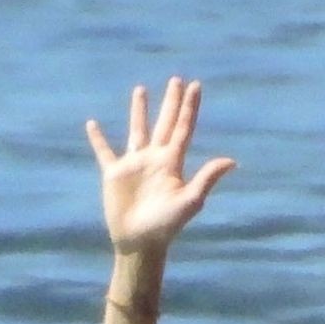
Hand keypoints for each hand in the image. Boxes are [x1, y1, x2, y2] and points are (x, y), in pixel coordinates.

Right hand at [86, 77, 236, 257]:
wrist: (140, 243)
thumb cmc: (166, 226)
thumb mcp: (189, 201)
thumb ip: (207, 179)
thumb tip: (232, 161)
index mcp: (173, 164)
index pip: (183, 128)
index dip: (189, 107)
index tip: (195, 85)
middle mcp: (155, 160)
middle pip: (165, 123)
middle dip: (171, 102)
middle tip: (177, 80)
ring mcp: (134, 165)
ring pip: (137, 130)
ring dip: (139, 110)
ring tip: (141, 89)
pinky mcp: (114, 174)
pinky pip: (104, 151)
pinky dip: (97, 138)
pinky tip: (92, 124)